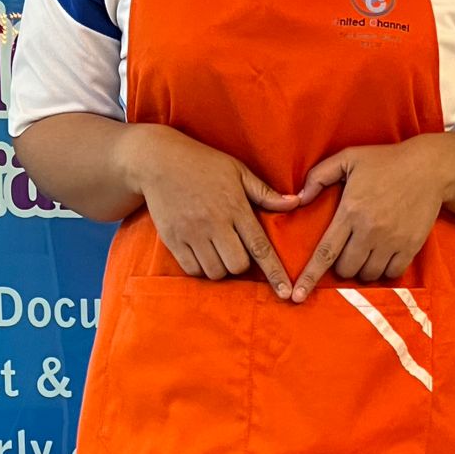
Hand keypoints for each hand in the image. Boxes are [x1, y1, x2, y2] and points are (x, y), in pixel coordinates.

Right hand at [124, 124, 298, 295]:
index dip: (275, 273)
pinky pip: (192, 269)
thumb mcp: (238, 171)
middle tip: (235, 249)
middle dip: (241, 265)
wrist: (158, 161)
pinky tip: (201, 252)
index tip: (286, 292)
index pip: (260, 247)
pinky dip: (201, 268)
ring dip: (220, 267)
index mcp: (235, 207)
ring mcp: (191, 233)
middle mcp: (214, 223)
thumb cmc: (203, 164)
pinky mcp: (173, 239)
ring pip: (215, 271)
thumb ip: (265, 193)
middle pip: (237, 265)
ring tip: (216, 249)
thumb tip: (296, 202)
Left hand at [291, 138, 447, 300]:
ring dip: (363, 269)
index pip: (325, 252)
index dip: (309, 276)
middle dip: (342, 266)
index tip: (297, 295)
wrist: (430, 167)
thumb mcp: (348, 158)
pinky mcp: (410, 246)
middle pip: (346, 269)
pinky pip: (392, 273)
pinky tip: (385, 256)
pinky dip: (385, 270)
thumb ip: (319, 176)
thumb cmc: (386, 161)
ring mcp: (391, 240)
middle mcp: (369, 230)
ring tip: (368, 252)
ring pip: (368, 275)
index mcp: (350, 211)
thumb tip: (299, 198)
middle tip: (349, 250)